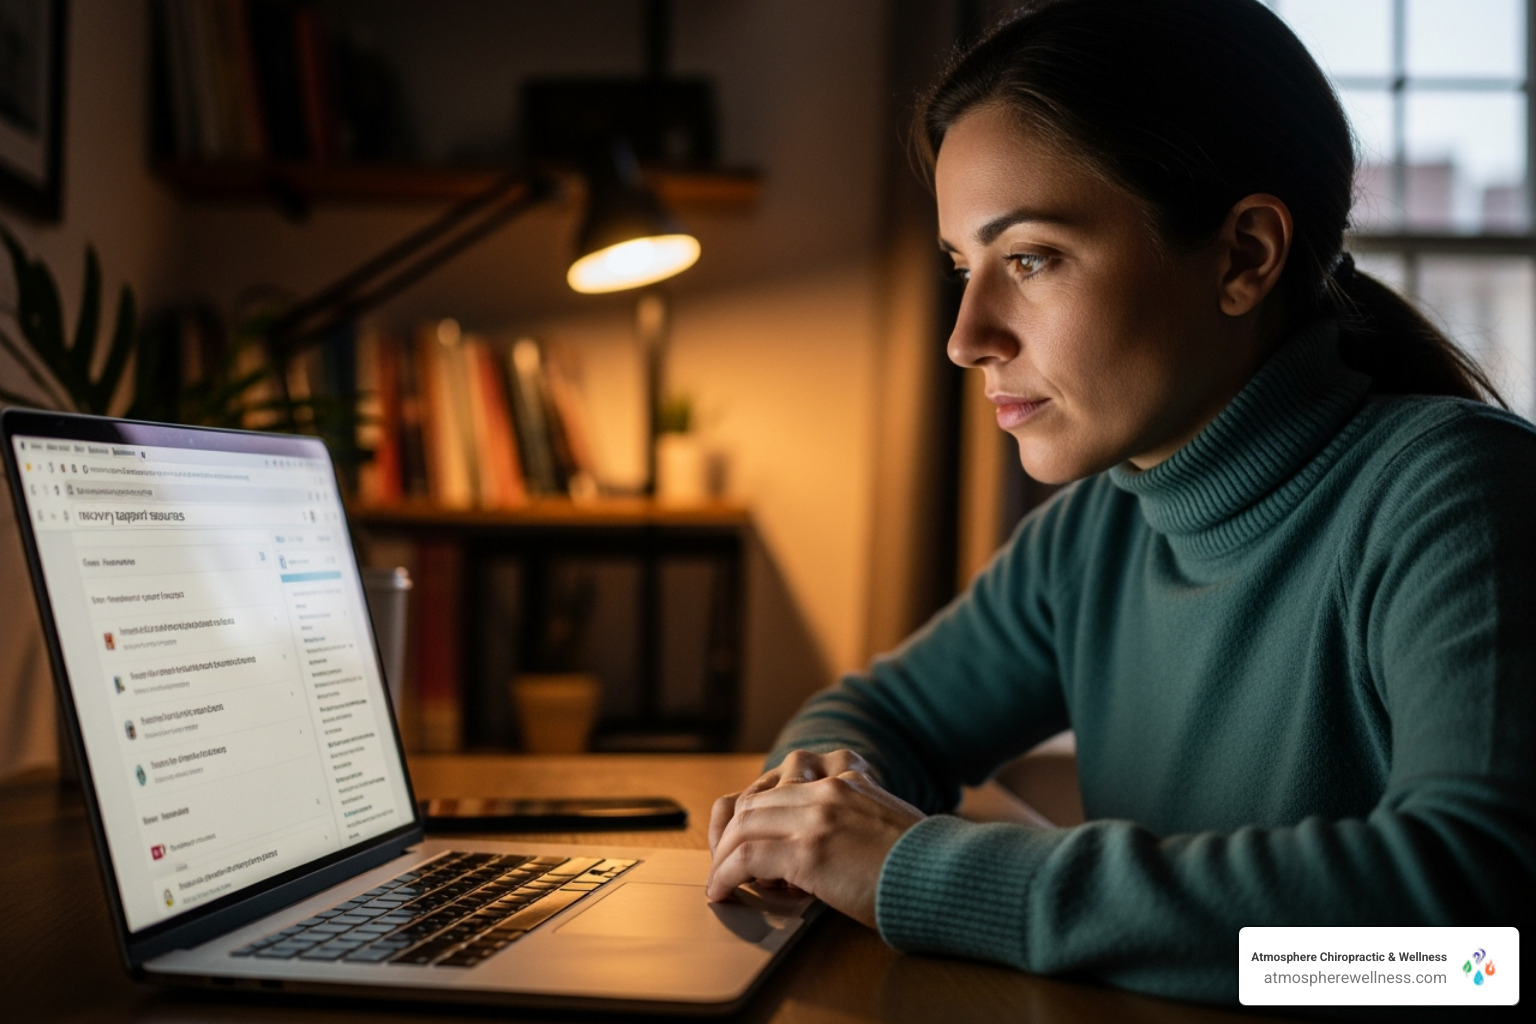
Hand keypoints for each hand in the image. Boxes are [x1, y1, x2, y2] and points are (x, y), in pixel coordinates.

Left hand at [706, 749, 924, 928]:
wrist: (948, 877)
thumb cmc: (925, 864)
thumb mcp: (886, 824)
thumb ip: (851, 822)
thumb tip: (822, 854)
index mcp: (847, 779)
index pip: (780, 782)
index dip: (752, 812)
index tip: (743, 838)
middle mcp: (828, 788)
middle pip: (754, 802)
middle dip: (730, 834)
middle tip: (724, 863)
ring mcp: (817, 817)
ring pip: (744, 826)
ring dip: (724, 856)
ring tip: (720, 881)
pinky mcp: (808, 851)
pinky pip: (747, 857)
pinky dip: (726, 875)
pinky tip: (722, 891)